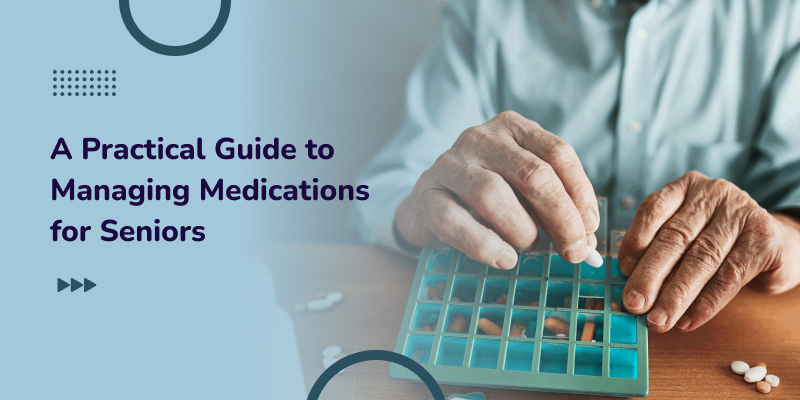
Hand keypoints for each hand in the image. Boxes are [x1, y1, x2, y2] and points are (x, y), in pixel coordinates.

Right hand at [394, 111, 598, 268]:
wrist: (429, 203)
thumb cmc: (488, 198)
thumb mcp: (524, 191)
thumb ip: (555, 207)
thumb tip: (588, 242)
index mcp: (512, 128)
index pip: (558, 153)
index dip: (581, 193)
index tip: (590, 227)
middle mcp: (480, 138)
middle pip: (533, 174)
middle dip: (562, 218)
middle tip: (574, 252)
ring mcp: (449, 164)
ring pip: (493, 195)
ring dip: (522, 231)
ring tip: (527, 248)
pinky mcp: (425, 195)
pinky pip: (455, 221)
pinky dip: (486, 246)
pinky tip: (504, 259)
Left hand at [618, 171, 799, 331]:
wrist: (778, 243)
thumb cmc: (721, 241)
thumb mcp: (689, 234)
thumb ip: (661, 249)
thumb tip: (630, 284)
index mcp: (685, 187)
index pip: (653, 209)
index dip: (635, 241)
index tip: (623, 271)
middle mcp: (713, 193)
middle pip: (675, 237)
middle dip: (650, 275)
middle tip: (634, 304)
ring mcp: (741, 213)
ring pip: (701, 258)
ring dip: (676, 295)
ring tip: (659, 320)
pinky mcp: (764, 238)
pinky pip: (729, 276)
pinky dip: (706, 303)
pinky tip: (688, 320)